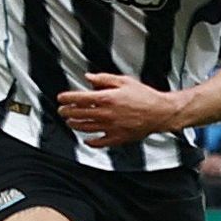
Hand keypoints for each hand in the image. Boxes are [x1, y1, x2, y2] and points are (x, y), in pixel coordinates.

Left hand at [56, 71, 186, 144]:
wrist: (160, 112)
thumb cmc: (144, 96)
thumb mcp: (124, 81)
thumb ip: (104, 79)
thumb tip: (89, 78)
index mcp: (107, 98)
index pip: (80, 98)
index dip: (67, 98)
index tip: (60, 98)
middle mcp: (106, 114)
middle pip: (79, 114)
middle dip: (67, 112)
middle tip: (61, 111)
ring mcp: (111, 127)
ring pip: (86, 128)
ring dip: (75, 125)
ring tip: (70, 123)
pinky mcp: (118, 138)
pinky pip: (100, 142)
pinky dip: (91, 142)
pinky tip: (87, 139)